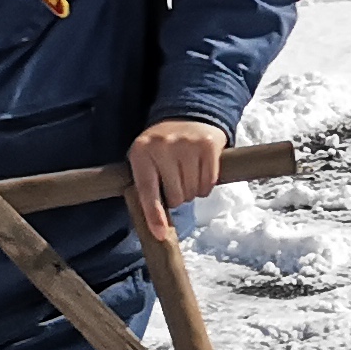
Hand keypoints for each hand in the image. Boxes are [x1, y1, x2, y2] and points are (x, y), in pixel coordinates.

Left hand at [127, 117, 228, 240]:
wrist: (188, 115)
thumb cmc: (163, 146)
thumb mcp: (147, 159)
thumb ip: (147, 187)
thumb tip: (157, 229)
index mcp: (141, 152)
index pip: (147, 191)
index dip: (154, 215)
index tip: (160, 235)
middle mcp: (162, 147)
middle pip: (175, 196)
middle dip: (177, 196)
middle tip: (176, 181)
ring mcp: (187, 145)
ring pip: (193, 192)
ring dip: (192, 191)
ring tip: (188, 173)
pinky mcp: (208, 145)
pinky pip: (209, 183)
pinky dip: (206, 185)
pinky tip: (200, 171)